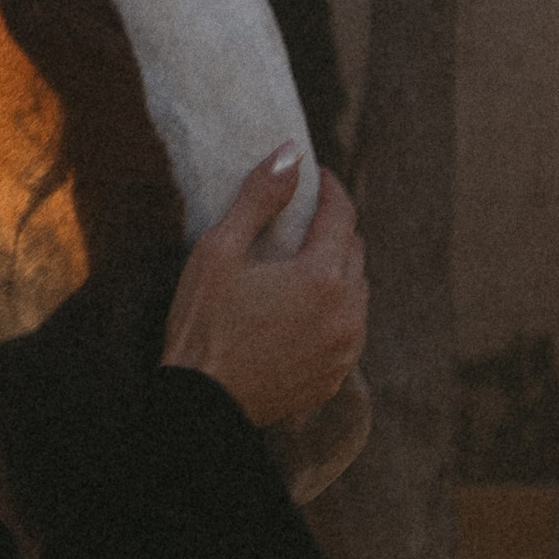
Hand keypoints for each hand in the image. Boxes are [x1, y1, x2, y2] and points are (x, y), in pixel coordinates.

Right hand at [162, 150, 367, 431]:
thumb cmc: (202, 325)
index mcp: (321, 277)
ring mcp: (345, 349)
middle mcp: (346, 313)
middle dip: (335, 228)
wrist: (200, 406)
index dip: (330, 189)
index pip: (342, 214)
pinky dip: (333, 312)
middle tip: (304, 217)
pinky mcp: (334, 376)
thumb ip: (259, 198)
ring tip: (302, 264)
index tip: (316, 176)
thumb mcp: (219, 252)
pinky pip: (347, 331)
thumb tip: (290, 152)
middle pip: (356, 251)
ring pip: (357, 293)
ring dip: (338, 271)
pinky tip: (301, 311)